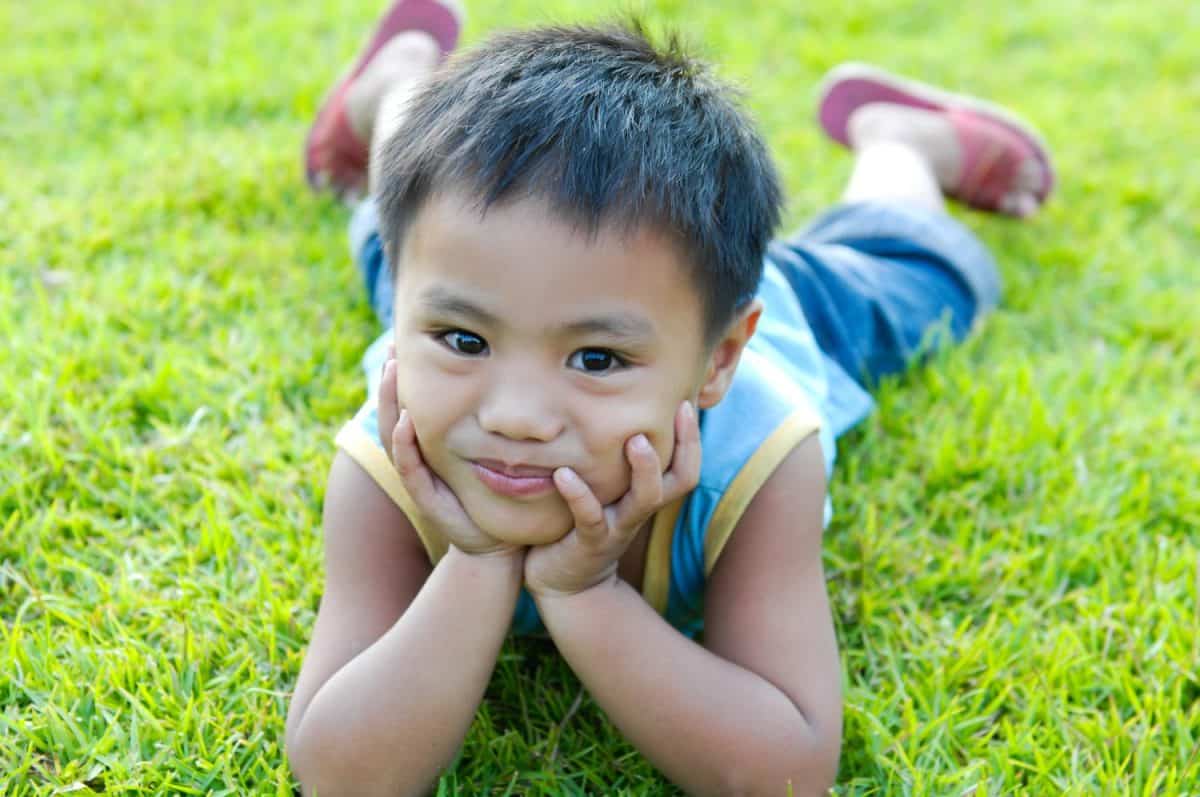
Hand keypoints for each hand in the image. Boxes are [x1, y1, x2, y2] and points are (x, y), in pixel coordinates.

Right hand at [377, 345, 520, 556]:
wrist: (498, 542)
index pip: (408, 403)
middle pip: (393, 413)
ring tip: (391, 372)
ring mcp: (418, 477)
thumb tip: (504, 376)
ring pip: (393, 436)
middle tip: (392, 349)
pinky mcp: (427, 498)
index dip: (400, 377)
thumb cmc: (496, 492)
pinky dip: (403, 445)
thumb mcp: (490, 449)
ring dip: (390, 404)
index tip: (399, 344)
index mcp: (428, 445)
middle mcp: (418, 458)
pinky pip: (409, 468)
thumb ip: (488, 419)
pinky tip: (405, 422)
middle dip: (390, 381)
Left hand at [524, 401, 700, 597]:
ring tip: (634, 440)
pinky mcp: (589, 543)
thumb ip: (612, 462)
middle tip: (678, 412)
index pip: (685, 467)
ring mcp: (617, 528)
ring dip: (644, 469)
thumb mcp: (604, 492)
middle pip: (679, 482)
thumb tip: (613, 413)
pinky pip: (590, 518)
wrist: (565, 584)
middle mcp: (638, 511)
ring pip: (645, 500)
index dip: (692, 439)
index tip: (686, 403)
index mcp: (646, 497)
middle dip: (685, 447)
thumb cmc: (582, 524)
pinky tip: (563, 474)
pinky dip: (578, 495)